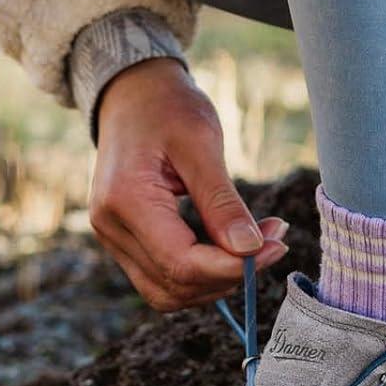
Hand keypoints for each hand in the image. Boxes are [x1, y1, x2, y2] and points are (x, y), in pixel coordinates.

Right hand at [90, 58, 287, 310]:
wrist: (131, 93)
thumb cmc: (167, 107)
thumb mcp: (201, 143)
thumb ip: (222, 201)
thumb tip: (250, 250)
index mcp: (125, 201)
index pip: (181, 262)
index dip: (231, 267)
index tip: (275, 245)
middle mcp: (110, 228)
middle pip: (174, 285)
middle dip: (229, 275)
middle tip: (275, 241)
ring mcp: (113, 237)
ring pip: (167, 292)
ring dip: (217, 280)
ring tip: (258, 243)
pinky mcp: (124, 240)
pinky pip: (162, 277)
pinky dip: (201, 272)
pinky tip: (231, 246)